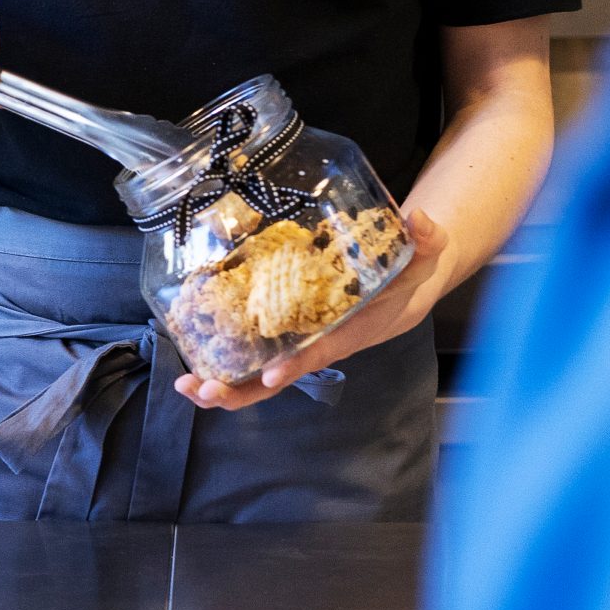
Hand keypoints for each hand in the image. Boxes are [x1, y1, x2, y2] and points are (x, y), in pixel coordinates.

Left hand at [174, 212, 453, 412]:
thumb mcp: (421, 257)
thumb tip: (420, 217)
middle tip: (204, 390)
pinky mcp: (282, 335)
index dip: (294, 365)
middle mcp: (315, 346)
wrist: (399, 292)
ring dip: (220, 384)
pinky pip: (250, 357)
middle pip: (275, 380)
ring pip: (255, 376)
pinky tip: (189, 358)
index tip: (269, 375)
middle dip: (239, 391)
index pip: (318, 354)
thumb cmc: (406, 277)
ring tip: (185, 384)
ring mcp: (295, 345)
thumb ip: (425, 239)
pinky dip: (220, 362)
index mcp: (345, 333)